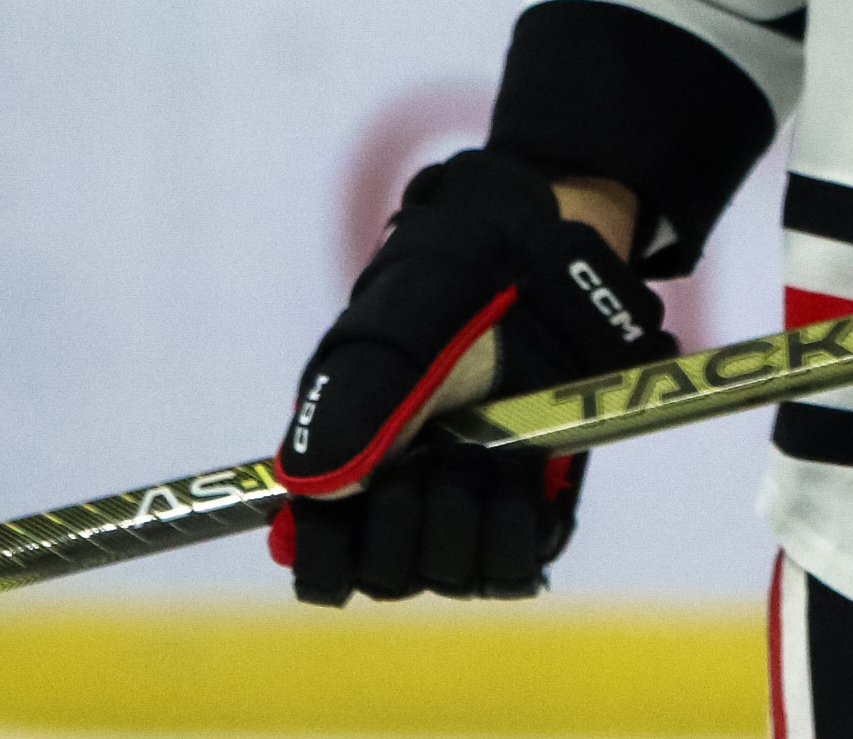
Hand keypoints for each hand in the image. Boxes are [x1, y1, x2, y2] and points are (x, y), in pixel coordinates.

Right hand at [271, 147, 673, 603]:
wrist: (538, 275)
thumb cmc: (445, 299)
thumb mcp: (390, 340)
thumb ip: (353, 409)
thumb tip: (314, 492)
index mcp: (345, 475)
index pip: (321, 567)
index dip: (333, 553)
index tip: (360, 499)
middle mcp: (400, 508)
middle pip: (389, 576)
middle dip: (412, 514)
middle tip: (434, 449)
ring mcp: (464, 515)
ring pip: (452, 576)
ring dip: (468, 513)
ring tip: (484, 450)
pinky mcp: (526, 513)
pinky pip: (518, 565)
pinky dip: (519, 523)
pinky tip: (521, 472)